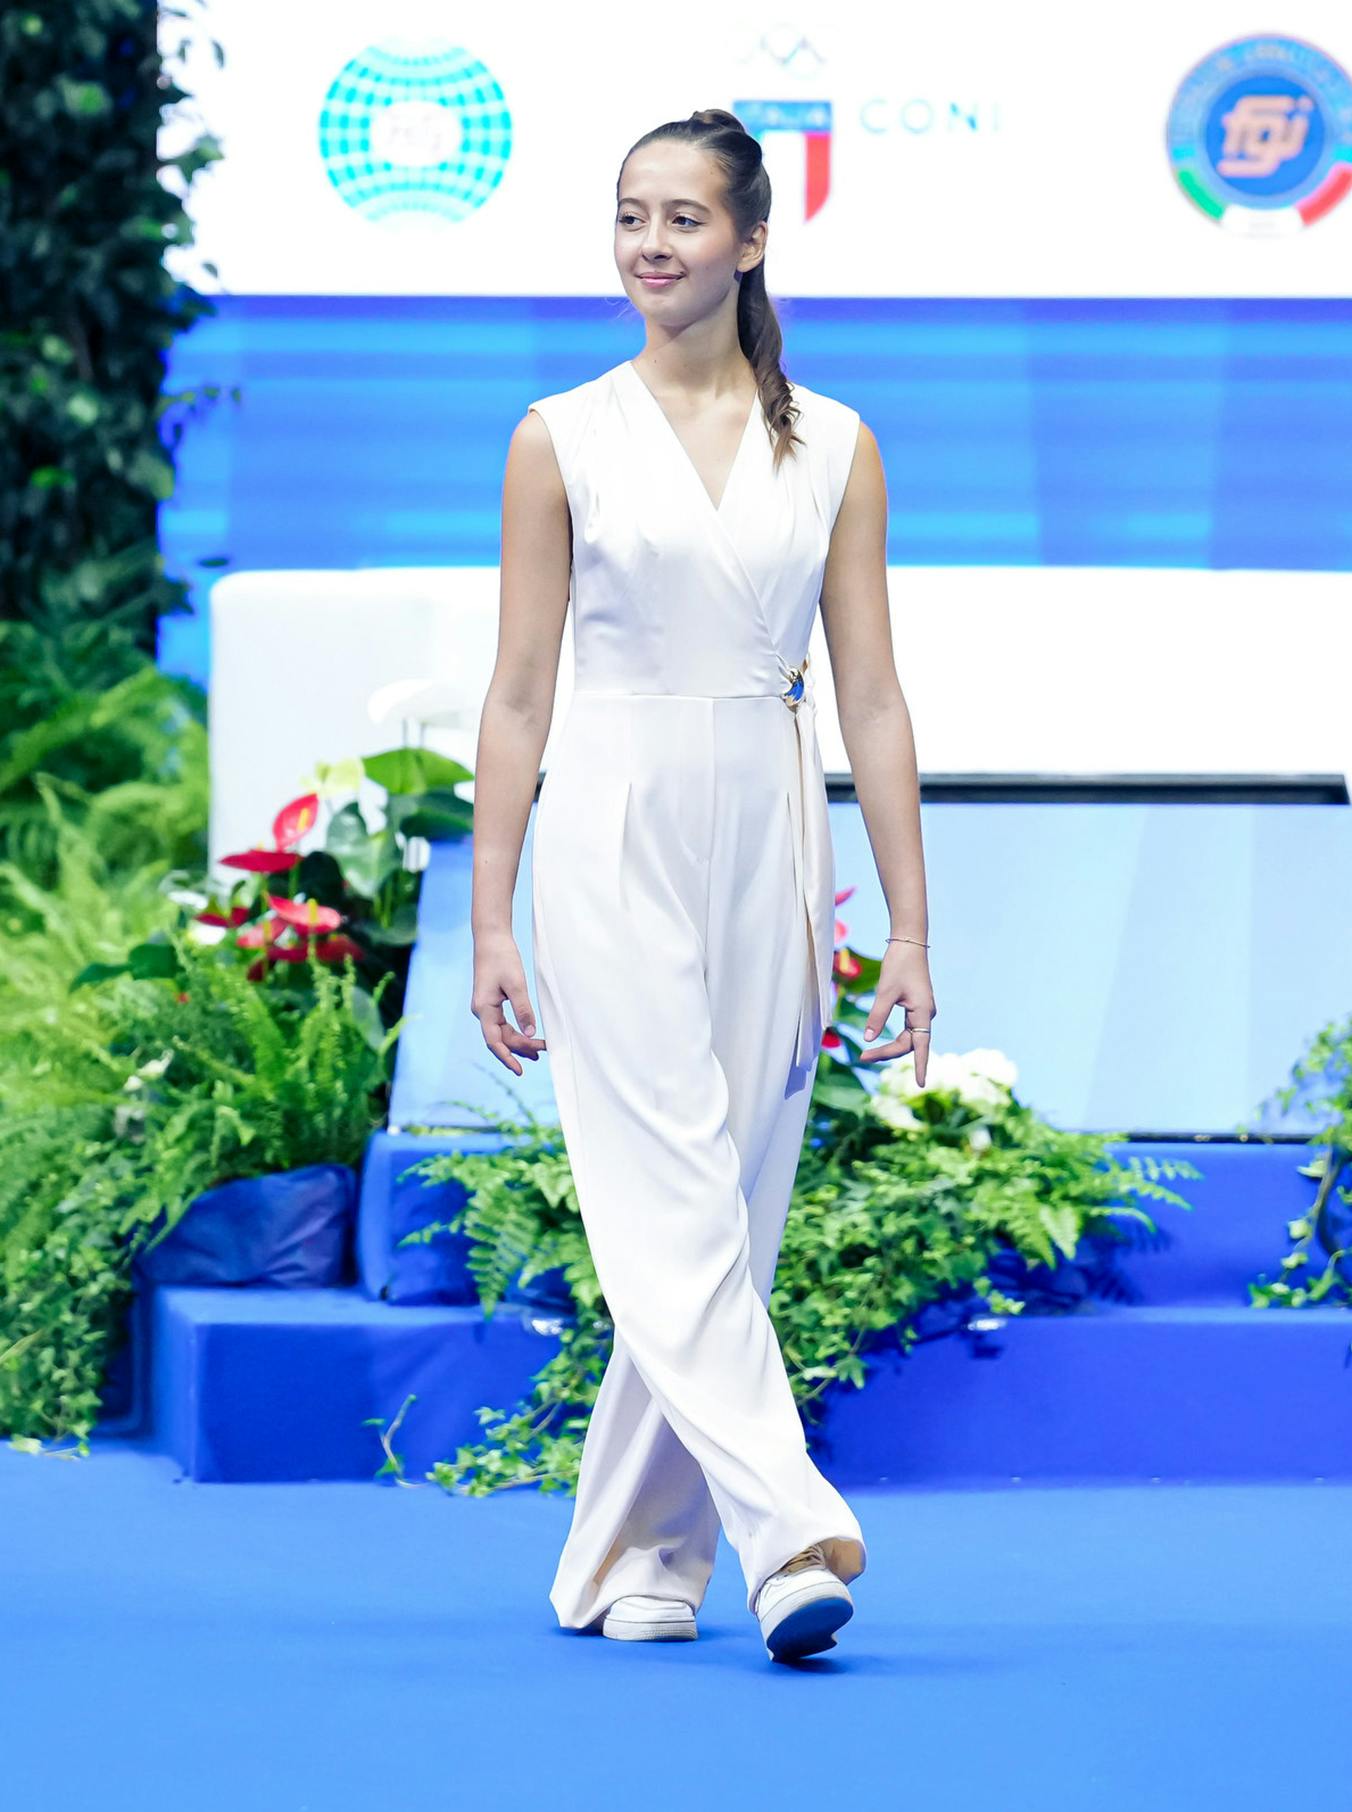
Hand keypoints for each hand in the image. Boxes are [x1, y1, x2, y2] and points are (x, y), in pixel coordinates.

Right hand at [472, 930, 545, 1074]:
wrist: (491, 938)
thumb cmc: (502, 957)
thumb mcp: (516, 983)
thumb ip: (523, 1009)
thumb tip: (530, 1033)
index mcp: (483, 1008)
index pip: (494, 1041)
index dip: (507, 1057)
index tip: (519, 1070)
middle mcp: (481, 1010)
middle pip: (500, 1038)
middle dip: (520, 1048)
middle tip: (543, 1052)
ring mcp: (485, 1007)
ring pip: (502, 1032)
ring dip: (519, 1041)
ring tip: (538, 1052)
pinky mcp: (490, 1002)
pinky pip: (502, 1023)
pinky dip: (516, 1031)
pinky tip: (527, 1035)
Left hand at [857, 941, 934, 1083]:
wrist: (909, 943)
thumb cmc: (899, 965)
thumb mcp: (886, 992)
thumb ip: (877, 1016)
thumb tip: (868, 1038)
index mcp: (923, 1013)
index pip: (921, 1046)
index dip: (920, 1065)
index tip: (921, 1084)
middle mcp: (926, 1015)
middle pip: (909, 1043)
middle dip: (887, 1053)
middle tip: (862, 1057)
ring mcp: (922, 1011)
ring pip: (908, 1037)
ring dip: (889, 1047)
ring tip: (867, 1055)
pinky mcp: (916, 1006)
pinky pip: (907, 1029)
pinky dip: (894, 1038)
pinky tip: (882, 1042)